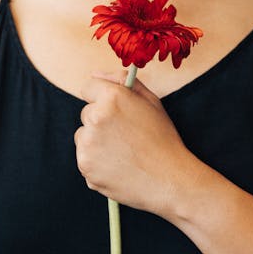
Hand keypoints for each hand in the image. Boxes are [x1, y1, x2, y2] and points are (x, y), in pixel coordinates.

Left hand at [74, 70, 190, 214]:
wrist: (169, 179)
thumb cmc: (163, 139)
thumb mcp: (151, 101)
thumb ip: (122, 81)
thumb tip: (95, 73)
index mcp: (111, 98)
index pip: (89, 87)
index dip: (103, 98)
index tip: (115, 110)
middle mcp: (94, 118)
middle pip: (86, 114)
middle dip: (101, 121)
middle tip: (126, 135)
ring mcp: (87, 144)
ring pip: (83, 137)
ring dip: (96, 142)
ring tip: (122, 152)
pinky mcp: (85, 166)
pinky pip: (85, 158)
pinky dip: (97, 163)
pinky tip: (118, 166)